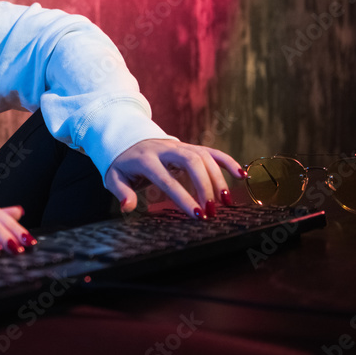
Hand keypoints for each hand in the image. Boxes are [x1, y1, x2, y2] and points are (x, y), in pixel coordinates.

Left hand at [105, 138, 244, 218]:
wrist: (127, 139)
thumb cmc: (123, 164)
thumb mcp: (114, 177)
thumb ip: (121, 192)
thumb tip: (127, 207)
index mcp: (146, 160)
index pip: (166, 179)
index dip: (183, 196)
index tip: (198, 214)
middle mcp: (165, 150)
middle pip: (191, 162)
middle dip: (204, 186)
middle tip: (213, 211)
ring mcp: (179, 146)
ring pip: (203, 156)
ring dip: (218, 178)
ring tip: (226, 201)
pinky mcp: (190, 146)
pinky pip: (211, 151)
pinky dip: (227, 161)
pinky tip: (241, 175)